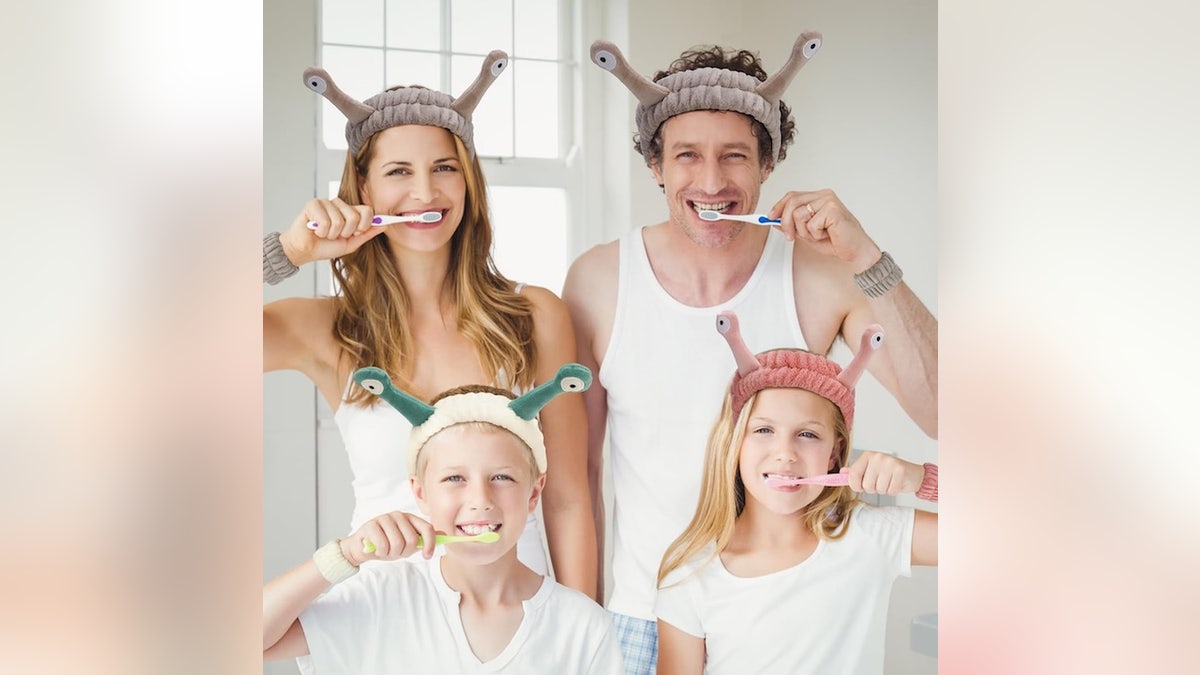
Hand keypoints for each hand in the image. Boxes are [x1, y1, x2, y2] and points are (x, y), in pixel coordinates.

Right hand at [278, 198, 386, 266]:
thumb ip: (367, 233)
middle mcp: (339, 204)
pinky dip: (321, 231)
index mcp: (350, 211)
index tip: (356, 233)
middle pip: (354, 216)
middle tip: (335, 235)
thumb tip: (385, 225)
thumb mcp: (351, 243)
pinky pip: (325, 221)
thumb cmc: (326, 246)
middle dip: (345, 232)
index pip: (367, 210)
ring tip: (324, 233)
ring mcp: (326, 202)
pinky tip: (315, 230)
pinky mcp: (313, 204)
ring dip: (331, 234)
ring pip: (339, 220)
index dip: (364, 225)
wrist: (305, 251)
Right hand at [341, 511, 438, 564]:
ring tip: (386, 551)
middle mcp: (399, 515)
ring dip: (392, 553)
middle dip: (404, 552)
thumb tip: (443, 536)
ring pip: (398, 543)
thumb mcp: (407, 543)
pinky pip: (383, 545)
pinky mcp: (371, 524)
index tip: (426, 556)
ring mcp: (385, 518)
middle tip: (395, 552)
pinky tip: (376, 549)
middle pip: (412, 540)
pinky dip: (381, 553)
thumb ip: (423, 539)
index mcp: (410, 518)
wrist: (361, 547)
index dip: (430, 544)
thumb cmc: (386, 545)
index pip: (427, 528)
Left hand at [767, 189, 881, 271]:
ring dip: (804, 231)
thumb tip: (773, 220)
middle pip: (792, 202)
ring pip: (798, 214)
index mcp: (819, 197)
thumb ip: (792, 224)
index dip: (778, 206)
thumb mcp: (807, 233)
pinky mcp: (833, 209)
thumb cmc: (836, 241)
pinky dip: (815, 235)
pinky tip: (828, 235)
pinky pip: (810, 224)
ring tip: (818, 235)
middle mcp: (824, 195)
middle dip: (785, 222)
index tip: (769, 217)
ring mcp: (829, 200)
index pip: (792, 195)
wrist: (856, 251)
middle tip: (790, 236)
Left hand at [841, 451, 923, 495]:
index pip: (853, 475)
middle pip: (866, 485)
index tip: (860, 487)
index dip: (855, 485)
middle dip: (873, 488)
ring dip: (884, 490)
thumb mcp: (870, 470)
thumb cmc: (888, 473)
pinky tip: (896, 483)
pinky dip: (893, 491)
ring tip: (889, 482)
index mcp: (867, 456)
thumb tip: (842, 472)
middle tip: (881, 481)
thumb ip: (856, 471)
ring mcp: (889, 463)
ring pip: (878, 489)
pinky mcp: (900, 470)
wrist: (912, 474)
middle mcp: (877, 457)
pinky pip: (890, 491)